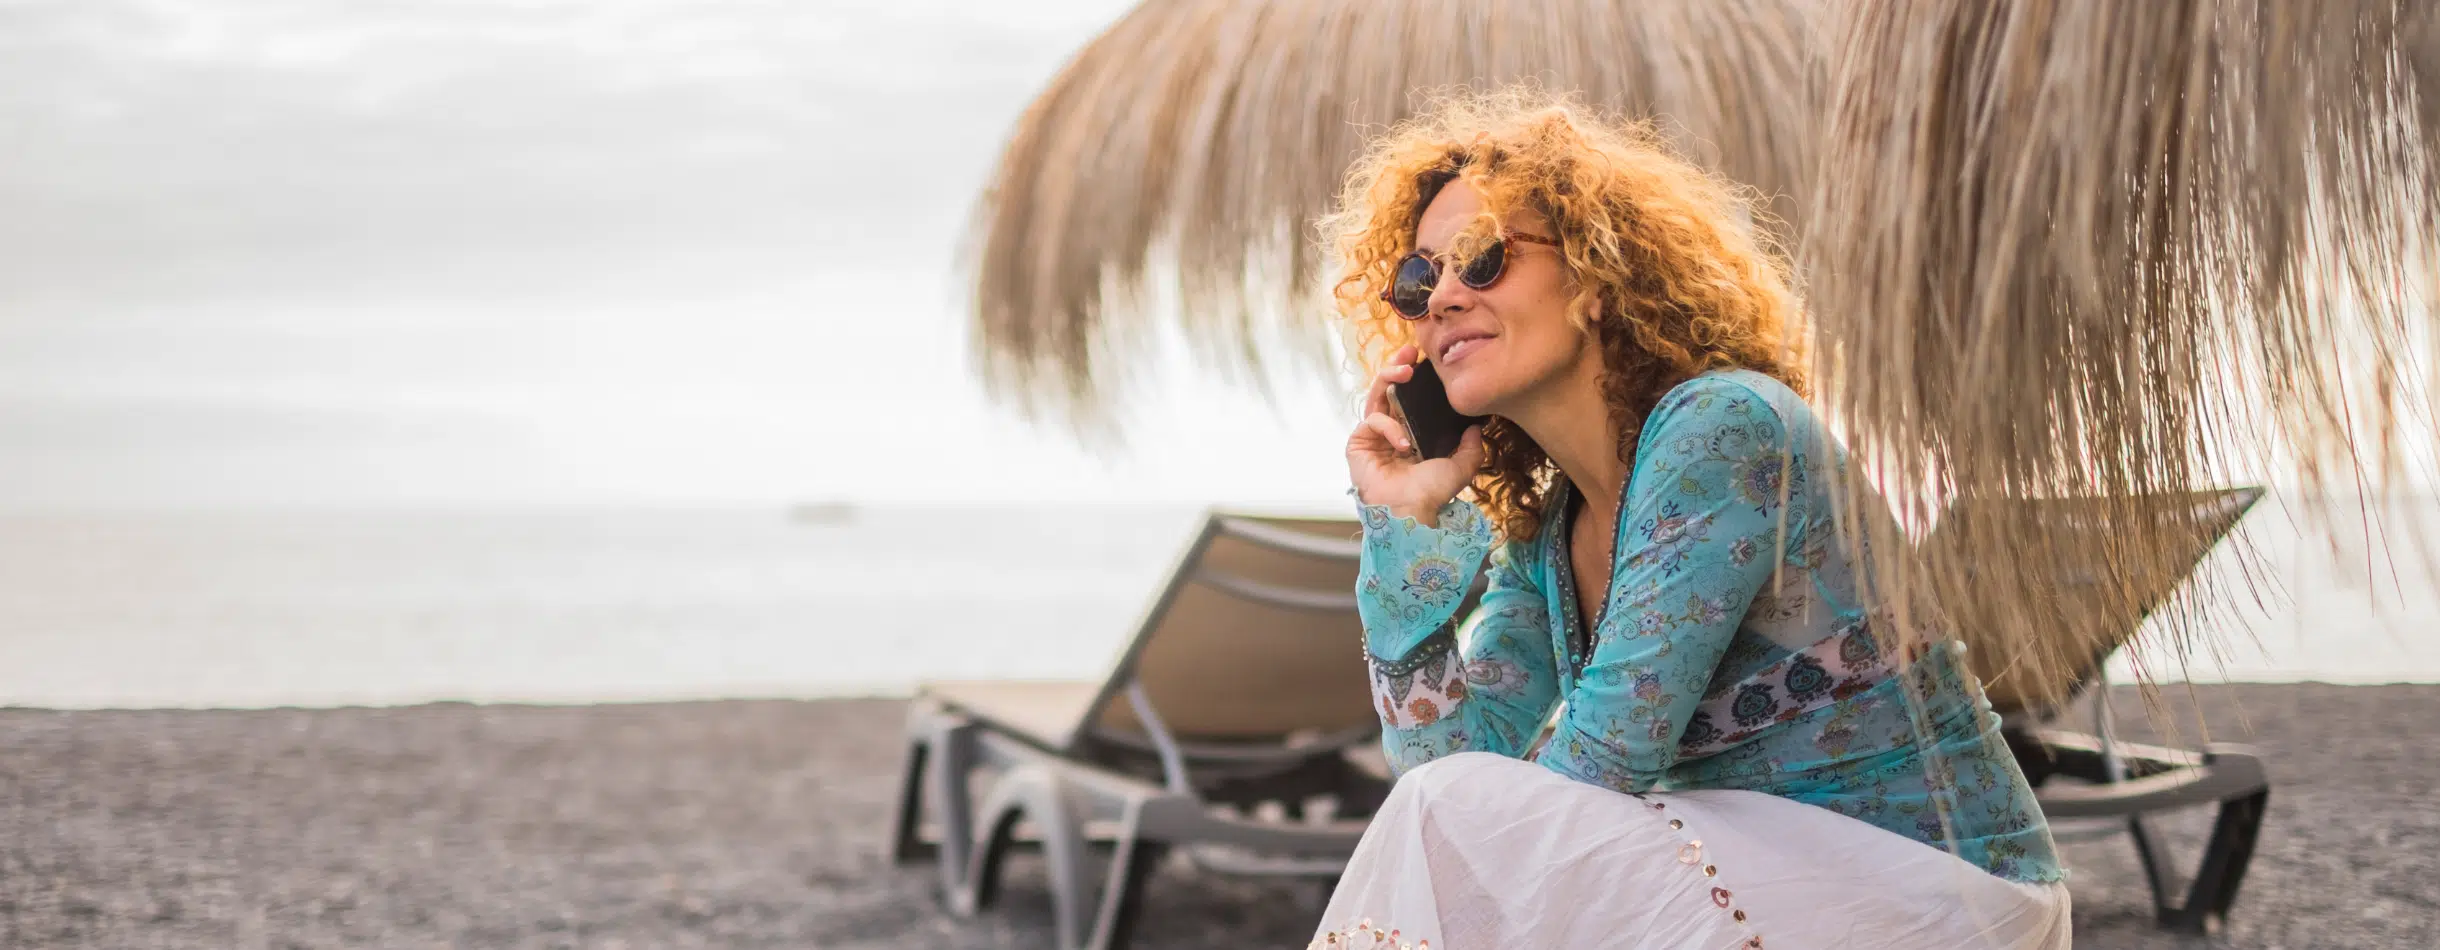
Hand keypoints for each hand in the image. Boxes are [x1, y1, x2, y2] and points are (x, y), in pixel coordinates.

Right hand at [1348, 344, 1486, 525]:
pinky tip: (1404, 443)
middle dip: (1397, 365)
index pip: (1411, 399)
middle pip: (1390, 390)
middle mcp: (1391, 432)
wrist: (1410, 510)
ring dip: (1388, 377)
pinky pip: (1373, 421)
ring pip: (1376, 396)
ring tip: (1404, 370)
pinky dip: (1390, 427)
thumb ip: (1472, 447)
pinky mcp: (1358, 443)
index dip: (1416, 379)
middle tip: (1410, 350)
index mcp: (1412, 435)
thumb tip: (1478, 427)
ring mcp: (1373, 437)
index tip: (1426, 361)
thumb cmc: (1431, 492)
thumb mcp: (1461, 466)